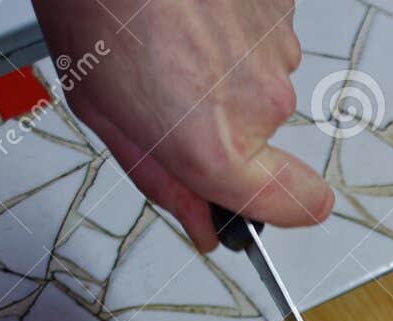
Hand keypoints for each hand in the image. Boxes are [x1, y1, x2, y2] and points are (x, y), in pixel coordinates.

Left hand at [33, 0, 332, 250]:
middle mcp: (260, 103)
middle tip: (165, 81)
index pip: (298, 205)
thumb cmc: (95, 8)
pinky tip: (190, 9)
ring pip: (261, 80)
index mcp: (214, 145)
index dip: (286, 208)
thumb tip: (204, 226)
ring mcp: (277, 50)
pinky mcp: (281, 7)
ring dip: (223, 66)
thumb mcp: (105, 114)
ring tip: (169, 35)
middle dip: (221, 118)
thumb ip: (163, 179)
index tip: (273, 204)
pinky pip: (264, 36)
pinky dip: (231, 27)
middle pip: (262, 136)